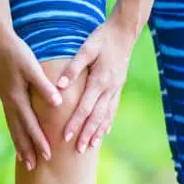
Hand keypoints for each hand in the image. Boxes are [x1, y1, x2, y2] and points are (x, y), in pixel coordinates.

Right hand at [0, 32, 62, 169]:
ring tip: (25, 161)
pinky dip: (15, 132)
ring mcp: (5, 100)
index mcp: (16, 97)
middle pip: (19, 131)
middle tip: (34, 168)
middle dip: (27, 149)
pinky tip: (18, 139)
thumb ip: (45, 86)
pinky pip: (11, 120)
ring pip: (13, 127)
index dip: (39, 140)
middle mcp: (9, 101)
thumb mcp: (32, 67)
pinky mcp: (6, 96)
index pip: (30, 124)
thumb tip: (57, 103)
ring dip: (19, 144)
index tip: (48, 155)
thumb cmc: (18, 53)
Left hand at [56, 19, 135, 152]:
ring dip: (98, 132)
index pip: (85, 107)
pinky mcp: (118, 87)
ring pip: (107, 115)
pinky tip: (104, 132)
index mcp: (99, 80)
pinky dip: (108, 122)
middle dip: (87, 134)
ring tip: (91, 146)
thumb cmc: (102, 38)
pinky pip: (113, 109)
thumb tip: (59, 87)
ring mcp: (116, 89)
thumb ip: (73, 68)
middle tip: (78, 150)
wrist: (124, 33)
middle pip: (97, 117)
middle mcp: (109, 88)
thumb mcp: (86, 49)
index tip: (66, 136)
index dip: (75, 123)